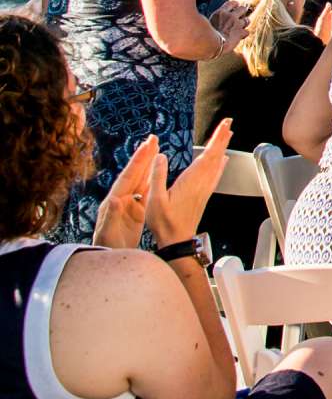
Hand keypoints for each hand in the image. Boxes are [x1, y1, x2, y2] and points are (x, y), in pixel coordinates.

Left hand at [93, 135, 163, 249]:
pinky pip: (145, 191)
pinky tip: (157, 171)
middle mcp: (120, 199)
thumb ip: (111, 216)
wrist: (111, 259)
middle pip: (134, 174)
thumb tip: (114, 200)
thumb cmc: (108, 248)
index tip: (146, 147)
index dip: (137, 162)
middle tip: (153, 139)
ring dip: (148, 164)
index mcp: (113, 202)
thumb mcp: (109, 234)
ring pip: (140, 180)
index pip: (127, 178)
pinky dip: (151, 179)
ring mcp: (128, 205)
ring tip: (155, 149)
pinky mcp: (135, 211)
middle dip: (143, 156)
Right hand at [150, 120, 232, 244]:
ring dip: (222, 148)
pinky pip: (215, 174)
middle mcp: (202, 183)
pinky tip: (222, 160)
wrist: (177, 241)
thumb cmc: (164, 223)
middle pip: (215, 156)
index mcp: (191, 181)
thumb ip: (157, 176)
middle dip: (222, 138)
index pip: (208, 155)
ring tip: (227, 135)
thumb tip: (160, 156)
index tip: (224, 125)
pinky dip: (220, 163)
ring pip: (217, 164)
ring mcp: (204, 189)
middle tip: (228, 123)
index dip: (217, 138)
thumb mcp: (154, 200)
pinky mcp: (203, 194)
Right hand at [208, 0, 252, 46]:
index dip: (236, 6)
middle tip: (239, 19)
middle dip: (242, 14)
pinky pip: (246, 32)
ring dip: (244, 25)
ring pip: (247, 20)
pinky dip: (243, 35)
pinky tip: (239, 38)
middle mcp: (229, 16)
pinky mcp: (240, 32)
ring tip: (239, 29)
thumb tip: (223, 15)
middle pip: (243, 9)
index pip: (232, 3)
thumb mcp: (208, 23)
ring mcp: (236, 23)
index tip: (236, 8)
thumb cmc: (207, 37)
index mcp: (220, 13)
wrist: (210, 46)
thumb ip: (217, 18)